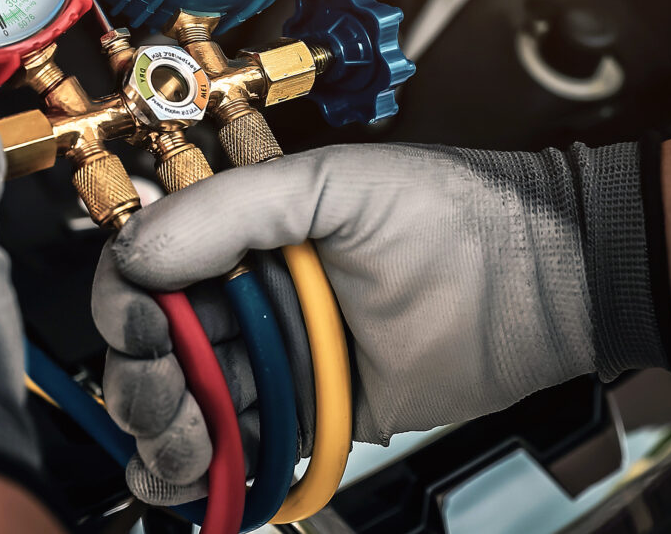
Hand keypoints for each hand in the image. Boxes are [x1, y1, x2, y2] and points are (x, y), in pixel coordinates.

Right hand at [90, 141, 670, 500]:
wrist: (543, 284)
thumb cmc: (450, 215)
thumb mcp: (330, 186)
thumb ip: (226, 213)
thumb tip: (135, 253)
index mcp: (239, 233)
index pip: (143, 271)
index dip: (126, 307)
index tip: (142, 334)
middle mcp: (249, 296)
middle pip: (154, 350)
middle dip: (144, 383)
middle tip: (166, 403)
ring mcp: (279, 358)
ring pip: (188, 406)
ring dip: (168, 437)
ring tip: (185, 451)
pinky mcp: (312, 412)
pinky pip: (243, 445)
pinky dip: (208, 473)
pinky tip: (191, 483)